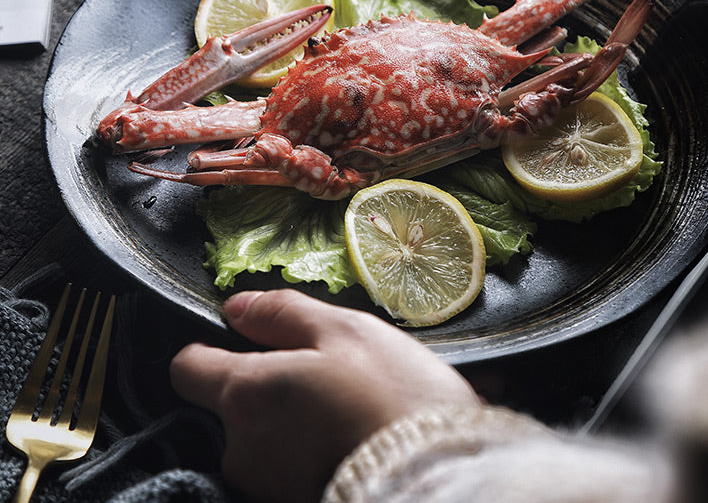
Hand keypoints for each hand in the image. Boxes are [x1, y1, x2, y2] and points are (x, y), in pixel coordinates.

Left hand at [170, 289, 478, 502]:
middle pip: (230, 406)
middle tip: (325, 378)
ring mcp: (261, 487)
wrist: (436, 476)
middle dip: (267, 388)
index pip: (187, 366)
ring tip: (347, 412)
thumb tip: (236, 307)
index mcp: (246, 394)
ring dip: (291, 423)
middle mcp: (239, 450)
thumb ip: (283, 314)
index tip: (247, 342)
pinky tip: (349, 441)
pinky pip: (285, 467)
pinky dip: (307, 453)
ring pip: (262, 439)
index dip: (211, 348)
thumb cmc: (392, 397)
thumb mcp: (345, 331)